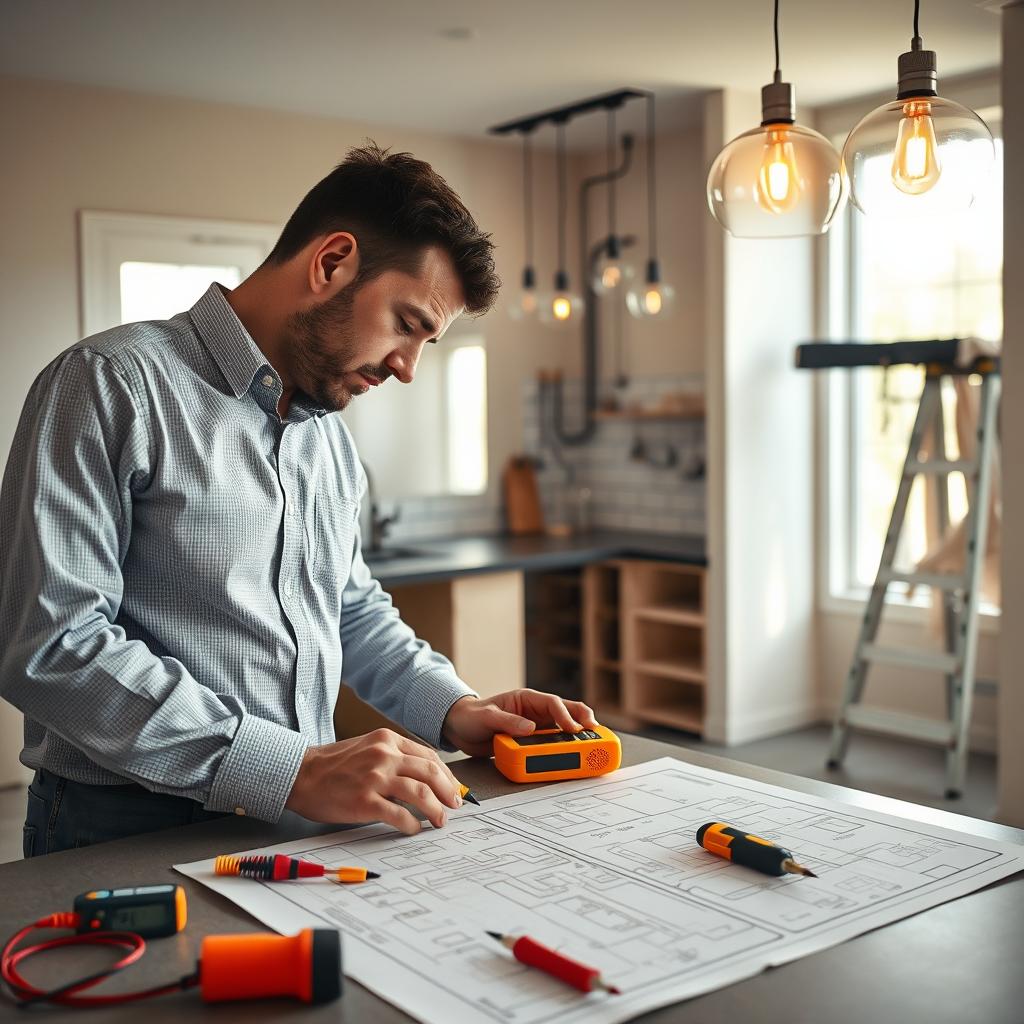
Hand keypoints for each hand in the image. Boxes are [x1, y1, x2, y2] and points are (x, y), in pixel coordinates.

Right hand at [285, 729, 462, 834]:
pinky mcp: (364, 801)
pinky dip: (412, 824)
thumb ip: (394, 757)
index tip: (454, 790)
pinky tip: (413, 828)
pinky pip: (399, 814)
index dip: (447, 776)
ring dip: (436, 810)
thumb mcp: (368, 748)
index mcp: (387, 740)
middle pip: (430, 773)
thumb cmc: (334, 765)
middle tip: (454, 806)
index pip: (429, 757)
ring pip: (420, 793)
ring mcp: (374, 777)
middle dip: (449, 792)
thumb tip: (424, 779)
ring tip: (440, 820)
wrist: (301, 775)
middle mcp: (384, 755)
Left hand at [442, 689, 598, 757]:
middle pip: (566, 712)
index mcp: (526, 699)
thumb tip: (530, 728)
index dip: (565, 714)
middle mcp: (534, 712)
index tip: (573, 728)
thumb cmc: (471, 716)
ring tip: (592, 746)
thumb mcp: (486, 717)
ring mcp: (535, 727)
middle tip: (597, 733)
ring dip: (577, 737)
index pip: (552, 703)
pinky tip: (574, 758)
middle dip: (583, 721)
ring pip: (563, 729)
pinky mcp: (531, 742)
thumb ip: (506, 721)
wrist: (459, 729)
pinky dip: (564, 750)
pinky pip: (552, 745)